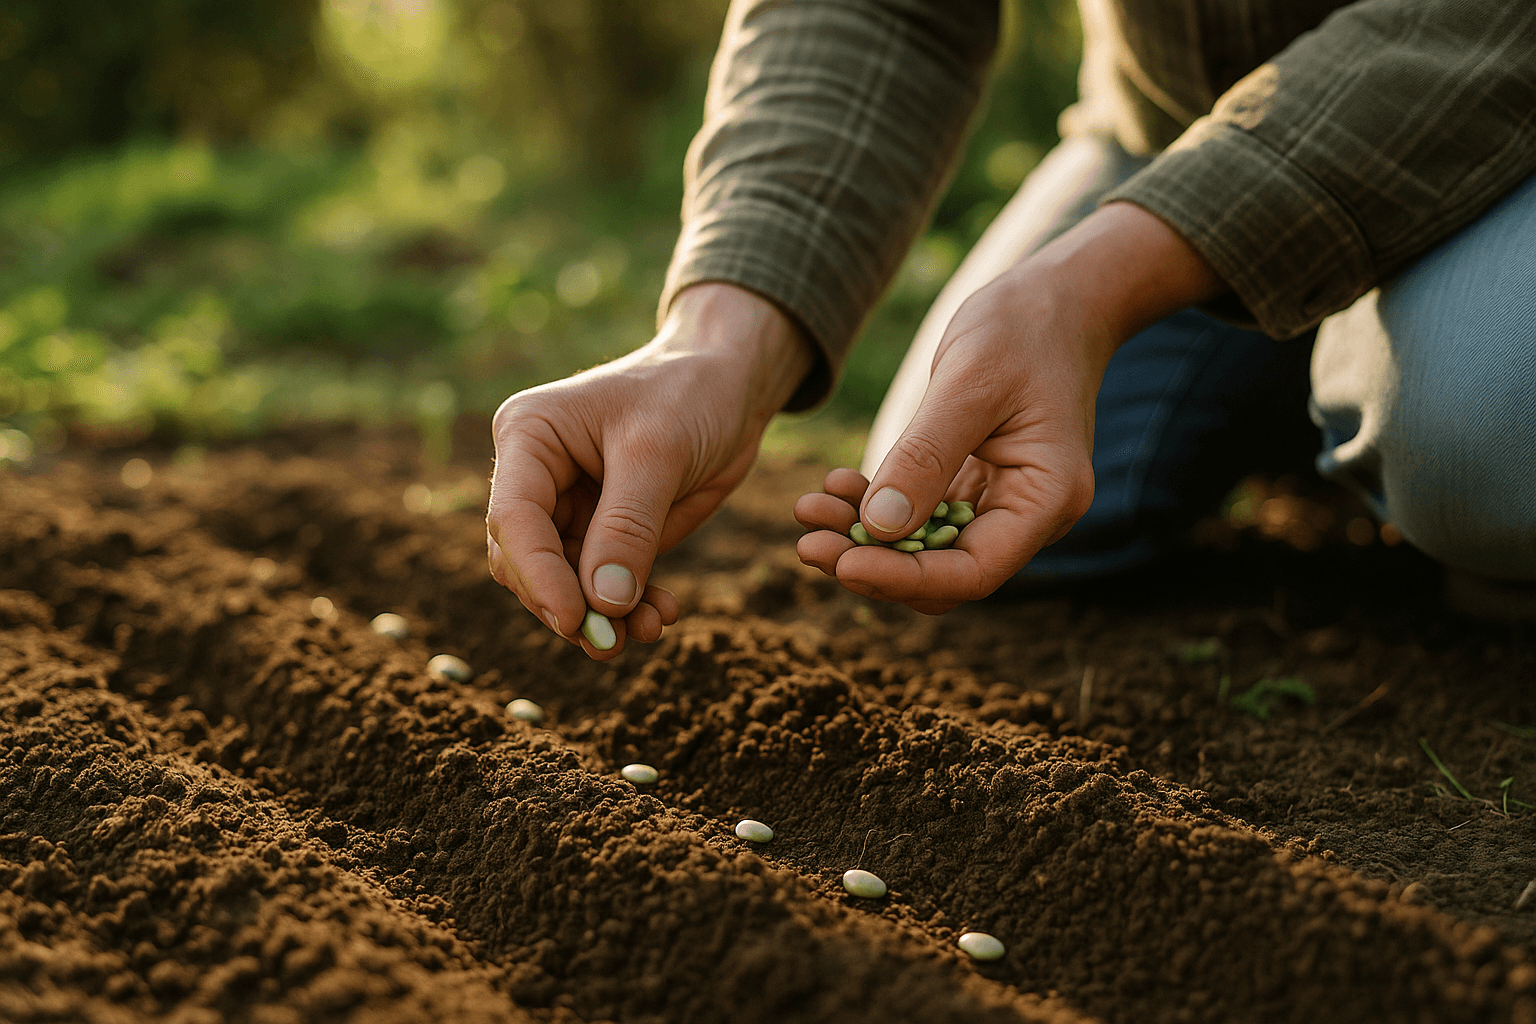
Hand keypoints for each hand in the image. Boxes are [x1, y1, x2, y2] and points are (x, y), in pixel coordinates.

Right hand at [487, 283, 812, 657]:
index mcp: (528, 436)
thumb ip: (628, 526)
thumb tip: (603, 603)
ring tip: (649, 630)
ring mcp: (569, 507)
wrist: (733, 385)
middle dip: (568, 605)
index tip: (575, 620)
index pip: (515, 519)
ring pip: (564, 583)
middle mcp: (536, 475)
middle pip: (527, 561)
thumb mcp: (659, 452)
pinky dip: (627, 607)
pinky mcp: (605, 532)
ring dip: (601, 615)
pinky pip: (602, 584)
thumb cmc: (689, 393)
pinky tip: (663, 614)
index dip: (539, 576)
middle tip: (613, 641)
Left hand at [795, 202, 1224, 612]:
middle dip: (874, 562)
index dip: (904, 579)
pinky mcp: (972, 486)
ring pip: (924, 548)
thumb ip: (926, 455)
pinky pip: (919, 515)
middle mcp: (1026, 515)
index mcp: (1046, 500)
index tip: (842, 564)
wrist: (1055, 300)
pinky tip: (834, 487)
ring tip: (808, 509)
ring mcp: (999, 503)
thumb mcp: (969, 382)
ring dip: (864, 537)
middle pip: (943, 571)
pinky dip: (877, 507)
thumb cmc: (1023, 329)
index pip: (973, 571)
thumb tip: (880, 526)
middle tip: (807, 542)